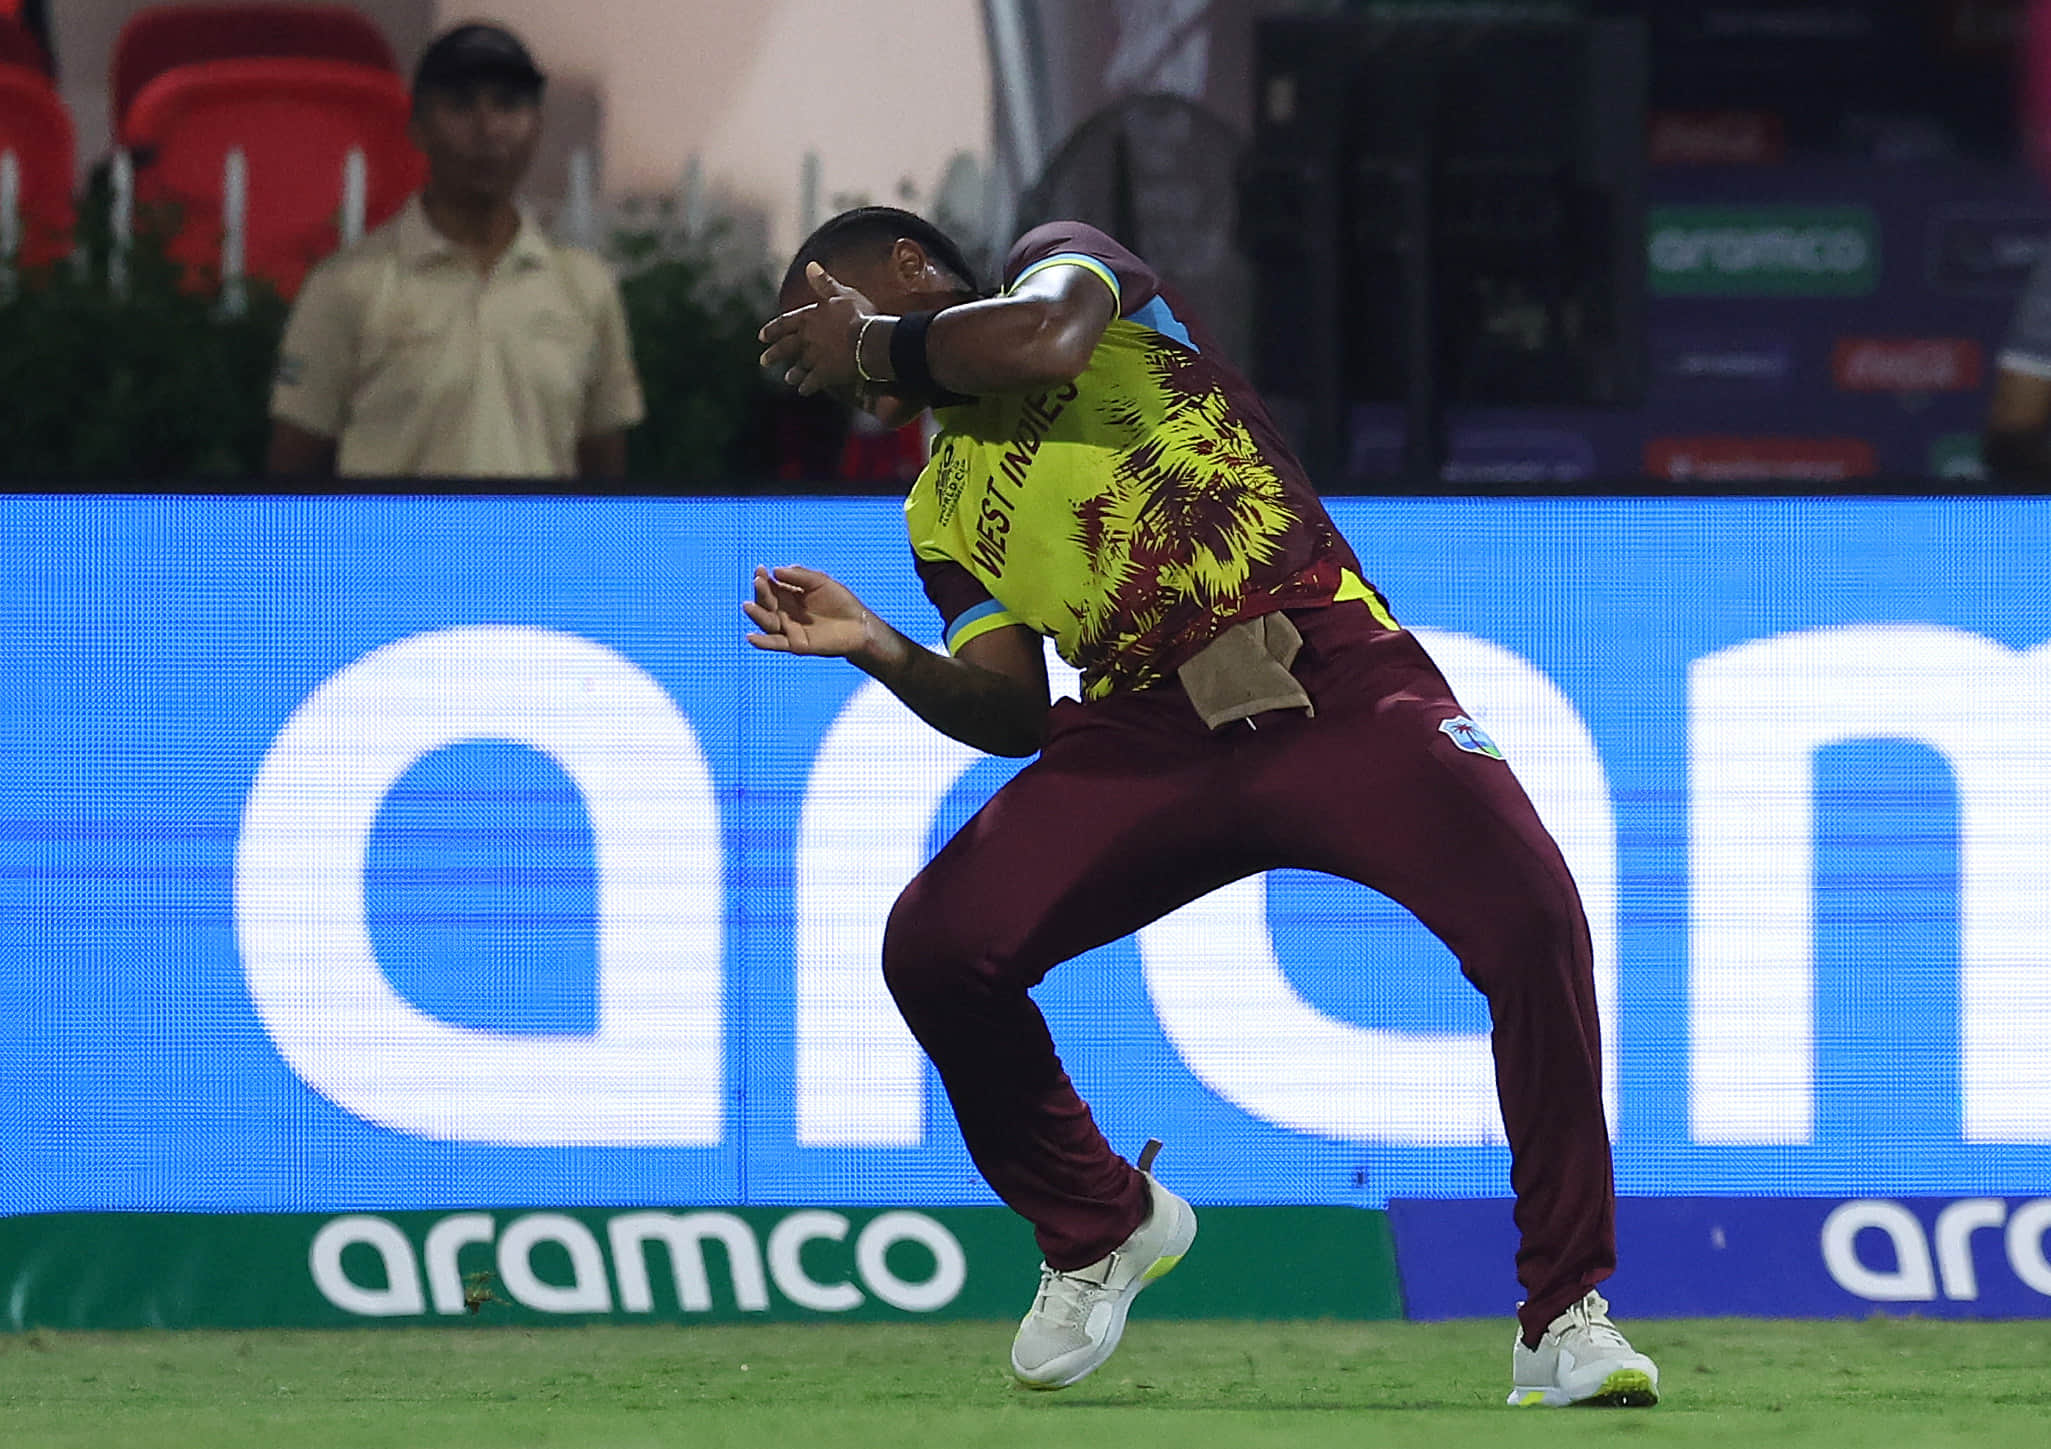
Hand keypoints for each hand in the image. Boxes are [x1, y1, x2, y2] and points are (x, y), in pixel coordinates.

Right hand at [742, 564, 879, 659]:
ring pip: (767, 623)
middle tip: (759, 582)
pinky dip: (762, 642)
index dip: (763, 579)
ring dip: (756, 614)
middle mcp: (786, 612)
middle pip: (766, 603)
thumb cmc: (841, 601)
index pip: (771, 587)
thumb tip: (776, 570)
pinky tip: (750, 637)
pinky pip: (776, 643)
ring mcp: (790, 629)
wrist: (859, 624)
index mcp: (790, 596)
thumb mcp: (820, 582)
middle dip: (761, 592)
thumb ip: (800, 575)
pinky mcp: (796, 644)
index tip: (760, 570)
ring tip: (747, 605)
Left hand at [758, 263, 873, 396]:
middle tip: (763, 362)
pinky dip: (807, 387)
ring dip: (792, 373)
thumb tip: (810, 266)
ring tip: (787, 378)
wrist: (869, 340)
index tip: (762, 336)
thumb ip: (824, 283)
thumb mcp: (842, 294)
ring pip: (798, 367)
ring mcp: (814, 359)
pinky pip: (812, 383)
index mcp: (809, 318)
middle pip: (786, 348)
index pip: (785, 323)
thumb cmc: (859, 314)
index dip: (773, 329)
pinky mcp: (825, 375)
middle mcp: (807, 339)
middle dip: (774, 355)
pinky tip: (803, 391)